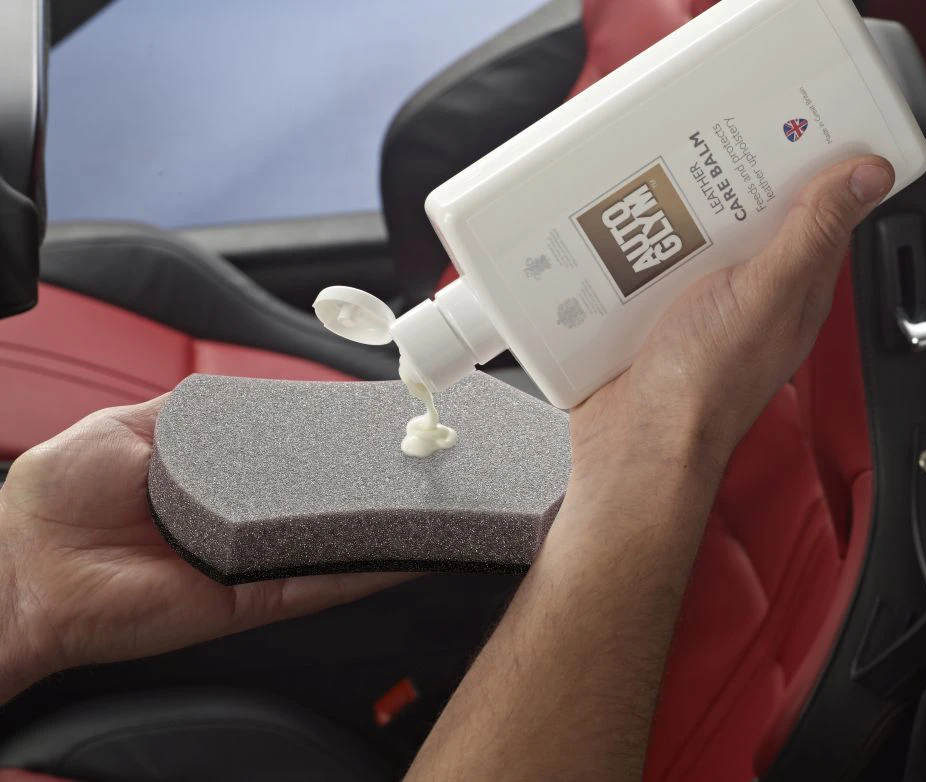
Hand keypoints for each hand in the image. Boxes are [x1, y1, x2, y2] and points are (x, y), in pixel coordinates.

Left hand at [0, 396, 409, 700]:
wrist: (26, 571)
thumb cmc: (58, 499)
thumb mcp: (128, 426)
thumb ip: (191, 411)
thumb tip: (250, 392)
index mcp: (213, 480)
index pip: (287, 458)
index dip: (328, 441)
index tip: (368, 421)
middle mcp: (238, 522)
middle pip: (317, 502)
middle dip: (365, 482)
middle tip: (414, 455)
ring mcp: (251, 563)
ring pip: (331, 543)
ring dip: (379, 525)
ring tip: (425, 496)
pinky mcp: (253, 601)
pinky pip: (320, 584)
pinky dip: (366, 570)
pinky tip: (405, 547)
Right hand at [570, 155, 894, 478]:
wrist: (634, 448)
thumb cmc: (703, 388)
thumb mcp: (765, 296)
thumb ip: (813, 235)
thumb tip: (869, 175)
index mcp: (793, 291)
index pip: (818, 213)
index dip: (811, 164)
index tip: (792, 120)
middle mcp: (751, 296)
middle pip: (751, 217)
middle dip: (732, 176)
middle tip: (712, 136)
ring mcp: (701, 306)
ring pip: (698, 236)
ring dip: (680, 205)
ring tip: (661, 172)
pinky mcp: (653, 316)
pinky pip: (650, 262)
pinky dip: (639, 240)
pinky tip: (624, 224)